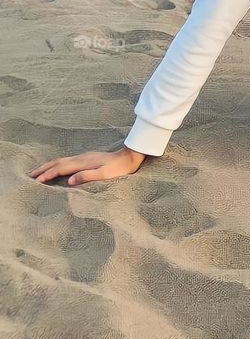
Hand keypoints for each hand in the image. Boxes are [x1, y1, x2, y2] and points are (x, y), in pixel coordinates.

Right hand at [30, 146, 146, 185]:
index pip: (60, 168)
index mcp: (83, 162)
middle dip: (44, 168)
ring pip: (62, 160)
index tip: (36, 181)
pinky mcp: (87, 158)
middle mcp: (81, 158)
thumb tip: (69, 181)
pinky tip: (58, 168)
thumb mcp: (104, 174)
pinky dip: (58, 164)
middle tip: (30, 175)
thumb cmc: (118, 169)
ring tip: (40, 171)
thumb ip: (87, 176)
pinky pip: (67, 161)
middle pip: (58, 162)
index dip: (47, 174)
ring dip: (49, 165)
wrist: (130, 157)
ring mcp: (84, 157)